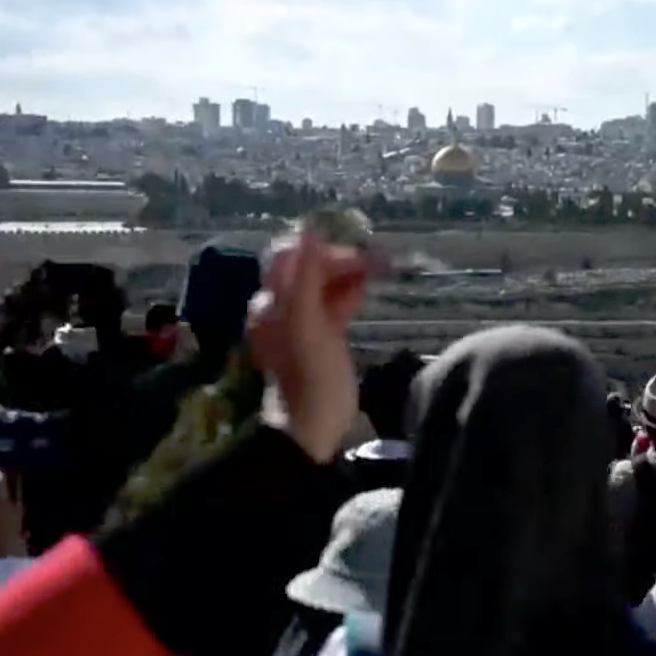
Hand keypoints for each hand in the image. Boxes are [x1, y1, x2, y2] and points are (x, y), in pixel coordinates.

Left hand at [248, 231, 369, 462]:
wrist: (312, 425)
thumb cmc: (310, 375)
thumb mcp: (307, 323)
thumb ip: (308, 276)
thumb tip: (309, 229)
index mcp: (272, 299)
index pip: (292, 254)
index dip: (323, 247)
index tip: (356, 251)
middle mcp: (282, 305)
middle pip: (311, 267)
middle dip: (342, 260)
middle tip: (381, 262)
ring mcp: (302, 321)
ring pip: (325, 284)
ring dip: (350, 274)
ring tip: (382, 271)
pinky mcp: (321, 335)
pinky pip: (333, 303)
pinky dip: (349, 293)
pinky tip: (368, 289)